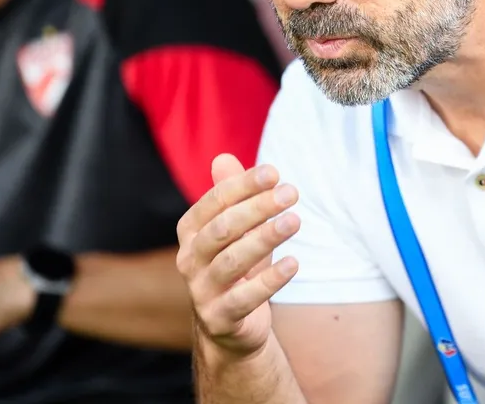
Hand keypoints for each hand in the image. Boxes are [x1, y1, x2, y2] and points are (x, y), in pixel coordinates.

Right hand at [176, 154, 300, 359]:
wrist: (229, 326)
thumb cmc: (237, 266)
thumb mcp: (236, 230)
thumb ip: (232, 196)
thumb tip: (223, 157)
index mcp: (190, 232)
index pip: (214, 202)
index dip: (243, 185)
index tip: (275, 173)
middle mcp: (189, 259)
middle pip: (222, 228)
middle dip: (257, 207)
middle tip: (291, 193)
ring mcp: (201, 290)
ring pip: (232, 261)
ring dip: (265, 238)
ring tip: (295, 221)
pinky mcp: (220, 318)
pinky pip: (244, 298)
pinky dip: (270, 280)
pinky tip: (293, 263)